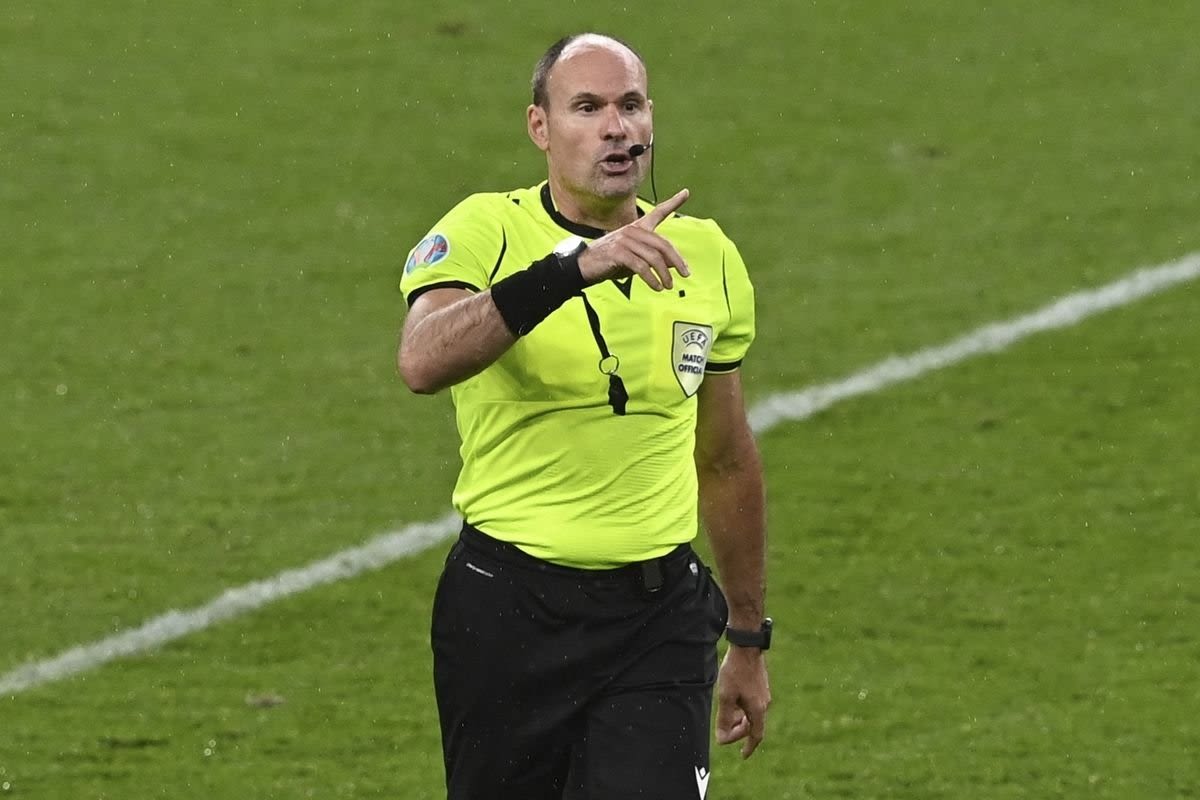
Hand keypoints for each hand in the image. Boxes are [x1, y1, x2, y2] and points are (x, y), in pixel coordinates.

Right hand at [576, 189, 691, 290]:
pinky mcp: (618, 252)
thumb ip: (653, 259)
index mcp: (637, 228)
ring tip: (669, 286)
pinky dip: (651, 279)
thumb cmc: (611, 263)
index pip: (657, 213)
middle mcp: (632, 230)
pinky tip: (657, 287)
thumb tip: (674, 265)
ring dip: (664, 274)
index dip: (673, 203)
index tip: (686, 192)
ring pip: (653, 257)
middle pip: (662, 244)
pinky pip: (641, 266)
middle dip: (676, 260)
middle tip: (686, 274)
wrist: (584, 267)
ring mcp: (624, 240)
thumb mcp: (636, 260)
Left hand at [715, 645, 770, 757]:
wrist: (747, 647)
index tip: (742, 755)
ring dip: (740, 719)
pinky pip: (753, 704)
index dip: (749, 747)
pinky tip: (732, 701)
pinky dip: (743, 709)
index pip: (756, 735)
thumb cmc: (735, 672)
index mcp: (758, 709)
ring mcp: (764, 694)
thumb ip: (725, 719)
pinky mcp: (761, 686)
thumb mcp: (726, 697)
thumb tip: (723, 739)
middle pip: (753, 726)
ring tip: (726, 715)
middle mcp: (764, 704)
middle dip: (738, 731)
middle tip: (724, 732)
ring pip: (752, 714)